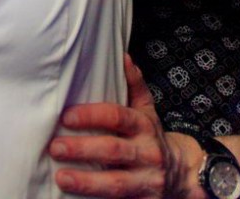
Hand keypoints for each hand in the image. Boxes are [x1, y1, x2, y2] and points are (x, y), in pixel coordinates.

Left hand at [50, 55, 194, 197]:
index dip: (92, 116)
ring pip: (116, 183)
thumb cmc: (152, 137)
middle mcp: (147, 153)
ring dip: (87, 181)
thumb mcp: (147, 111)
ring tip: (61, 178)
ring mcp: (147, 181)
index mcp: (144, 126)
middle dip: (83, 149)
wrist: (184, 174)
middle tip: (55, 147)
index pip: (117, 117)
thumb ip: (135, 86)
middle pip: (114, 150)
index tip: (66, 117)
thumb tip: (124, 57)